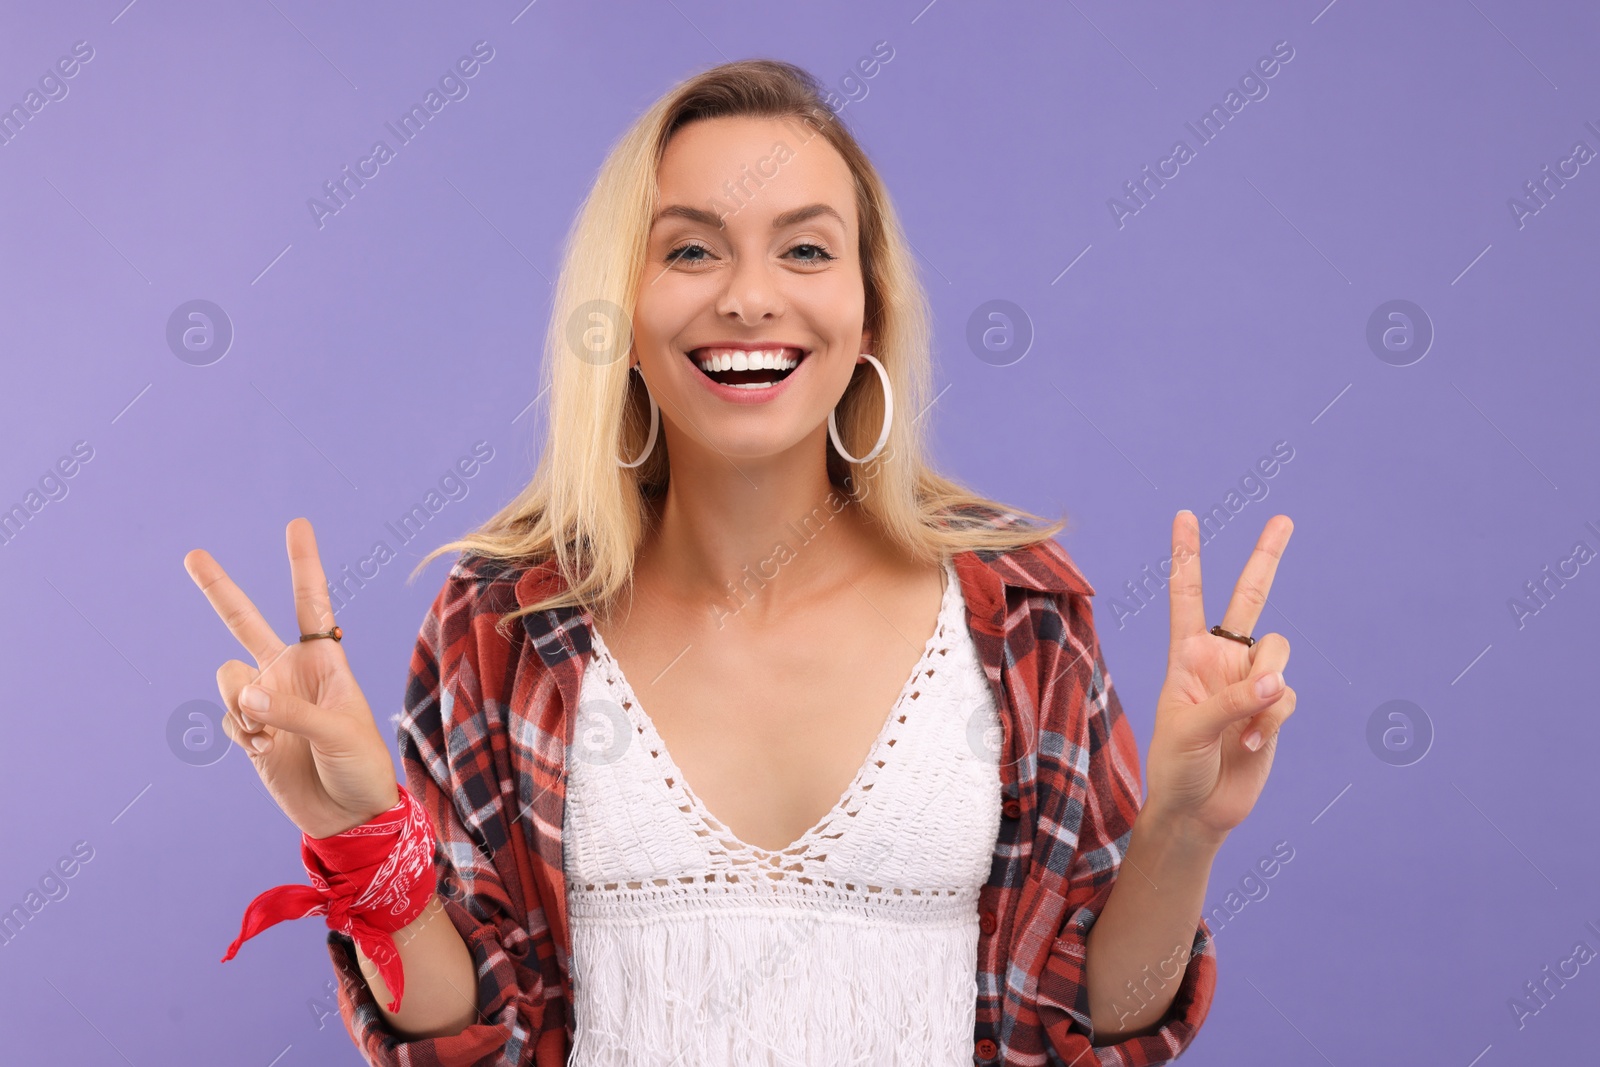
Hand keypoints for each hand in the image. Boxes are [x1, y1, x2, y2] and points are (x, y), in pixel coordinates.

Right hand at [184, 517, 398, 839]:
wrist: (348, 813)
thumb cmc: (361, 764)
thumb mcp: (340, 732)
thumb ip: (293, 710)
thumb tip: (247, 695)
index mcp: (325, 660)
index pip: (311, 603)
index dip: (304, 563)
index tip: (297, 523)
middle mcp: (291, 672)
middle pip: (245, 621)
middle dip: (218, 588)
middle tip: (192, 555)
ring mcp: (267, 699)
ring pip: (229, 677)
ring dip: (244, 703)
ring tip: (274, 732)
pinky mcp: (249, 730)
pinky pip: (229, 717)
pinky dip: (243, 732)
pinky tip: (268, 749)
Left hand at [1142, 511, 1295, 845]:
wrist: (1199, 810)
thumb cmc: (1177, 766)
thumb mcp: (1190, 730)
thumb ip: (1232, 700)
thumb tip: (1277, 681)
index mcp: (1186, 654)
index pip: (1186, 595)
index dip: (1186, 555)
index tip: (1184, 515)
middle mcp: (1220, 658)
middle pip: (1249, 598)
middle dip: (1266, 558)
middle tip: (1283, 519)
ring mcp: (1250, 681)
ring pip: (1278, 650)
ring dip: (1267, 686)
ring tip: (1243, 727)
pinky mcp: (1274, 707)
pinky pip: (1287, 697)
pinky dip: (1272, 720)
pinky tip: (1250, 744)